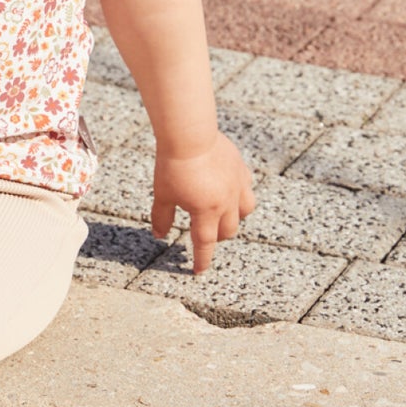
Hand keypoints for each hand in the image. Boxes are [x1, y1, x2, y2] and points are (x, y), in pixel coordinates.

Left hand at [151, 133, 255, 273]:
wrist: (190, 135)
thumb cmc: (173, 165)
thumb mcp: (163, 194)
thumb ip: (162, 217)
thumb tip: (159, 235)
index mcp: (206, 211)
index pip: (205, 244)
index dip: (201, 260)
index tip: (198, 271)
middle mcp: (226, 202)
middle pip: (227, 230)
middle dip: (217, 237)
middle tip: (206, 235)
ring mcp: (237, 185)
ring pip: (245, 211)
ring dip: (234, 219)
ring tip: (223, 216)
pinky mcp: (240, 169)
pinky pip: (246, 187)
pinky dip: (240, 194)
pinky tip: (230, 190)